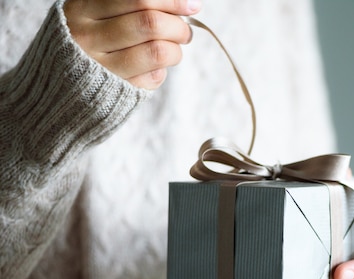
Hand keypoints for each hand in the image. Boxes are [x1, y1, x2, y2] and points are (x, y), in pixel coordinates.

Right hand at [63, 0, 201, 88]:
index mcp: (82, 9)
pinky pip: (153, 78)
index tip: (193, 4)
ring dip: (176, 51)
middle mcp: (87, 37)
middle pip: (151, 23)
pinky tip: (152, 69)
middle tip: (185, 33)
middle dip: (179, 27)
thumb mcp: (93, 15)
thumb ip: (127, 6)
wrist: (57, 91)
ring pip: (158, 51)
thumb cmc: (86, 44)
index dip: (172, 1)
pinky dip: (161, 72)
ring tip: (173, 50)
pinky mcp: (115, 92)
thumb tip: (180, 3)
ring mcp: (101, 66)